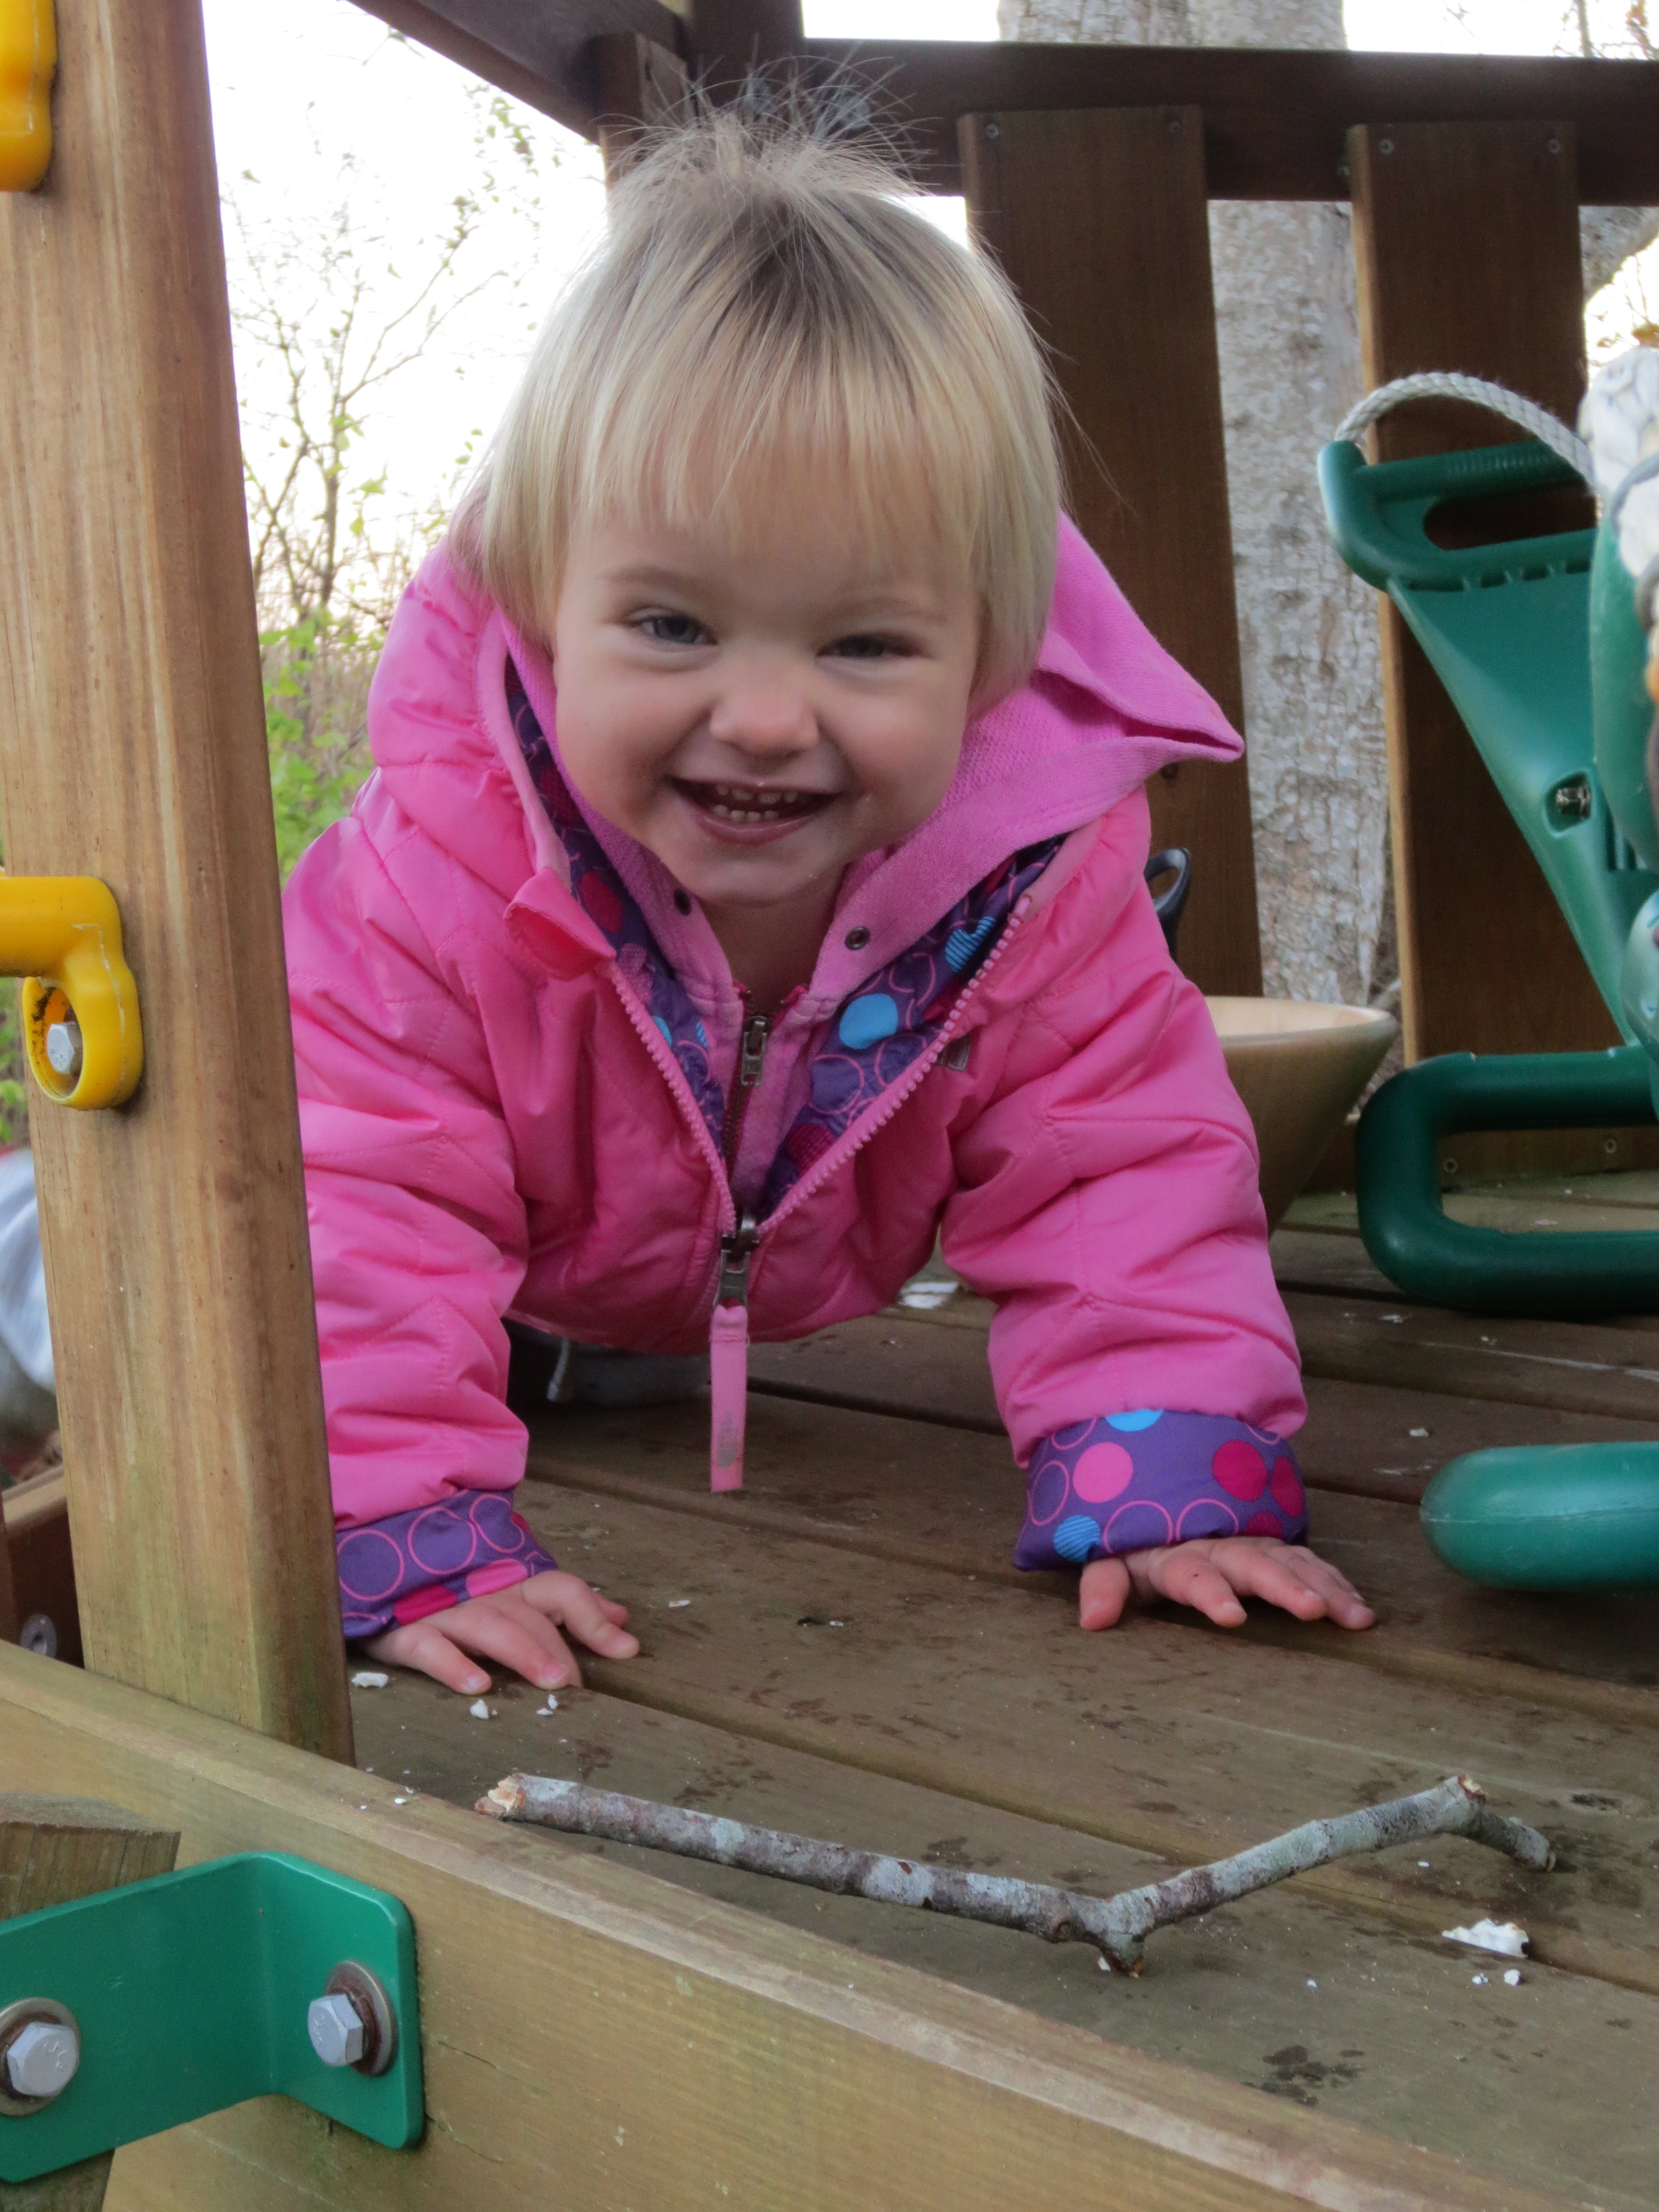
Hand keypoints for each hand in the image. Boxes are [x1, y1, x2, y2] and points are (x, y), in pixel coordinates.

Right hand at [362, 1570, 638, 1694]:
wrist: (375, 1578)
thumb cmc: (456, 1597)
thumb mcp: (512, 1599)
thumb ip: (567, 1609)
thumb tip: (622, 1619)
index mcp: (512, 1584)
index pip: (562, 1590)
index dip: (594, 1617)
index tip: (628, 1651)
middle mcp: (483, 1593)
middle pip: (530, 1616)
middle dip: (559, 1649)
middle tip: (579, 1688)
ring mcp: (444, 1610)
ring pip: (489, 1627)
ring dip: (523, 1653)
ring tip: (552, 1681)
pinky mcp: (404, 1632)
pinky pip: (429, 1646)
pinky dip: (454, 1664)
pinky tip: (478, 1685)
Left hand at [1078, 1537, 1372, 1633]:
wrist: (1160, 1489)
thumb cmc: (1135, 1540)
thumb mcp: (1110, 1557)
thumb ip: (1102, 1584)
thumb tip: (1092, 1621)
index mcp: (1177, 1554)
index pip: (1193, 1574)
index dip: (1211, 1593)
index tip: (1231, 1616)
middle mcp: (1222, 1545)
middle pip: (1255, 1564)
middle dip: (1284, 1586)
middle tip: (1313, 1610)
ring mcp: (1254, 1544)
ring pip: (1294, 1562)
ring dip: (1325, 1587)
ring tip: (1355, 1617)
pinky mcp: (1276, 1549)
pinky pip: (1311, 1562)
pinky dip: (1337, 1583)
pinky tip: (1361, 1611)